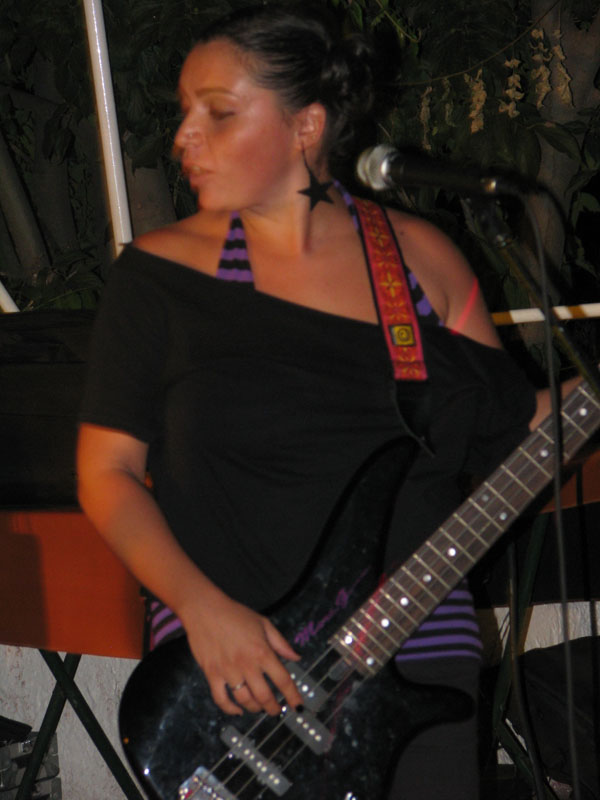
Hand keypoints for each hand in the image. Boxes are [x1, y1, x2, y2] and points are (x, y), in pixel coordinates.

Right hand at [180, 592, 302, 716]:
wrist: (205, 610)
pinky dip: (230, 709)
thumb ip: (281, 643)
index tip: (298, 707)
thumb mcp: (263, 623)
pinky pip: (221, 699)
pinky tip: (238, 710)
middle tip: (276, 711)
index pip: (282, 679)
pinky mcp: (212, 674)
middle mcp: (246, 664)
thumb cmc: (235, 614)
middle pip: (264, 696)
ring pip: (244, 700)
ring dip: (255, 708)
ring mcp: (228, 671)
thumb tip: (296, 657)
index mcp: (262, 651)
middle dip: (273, 708)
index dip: (292, 696)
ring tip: (259, 708)